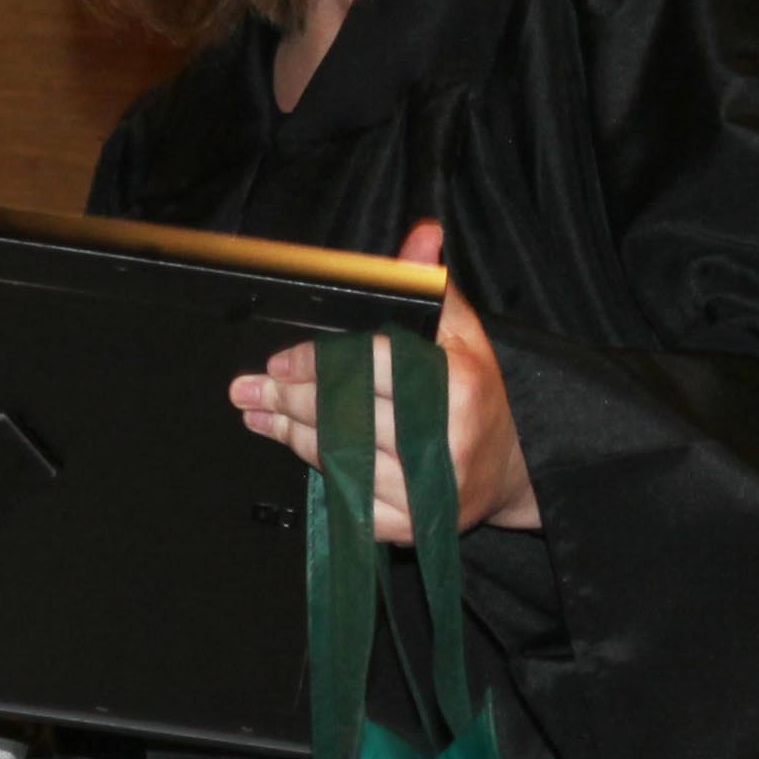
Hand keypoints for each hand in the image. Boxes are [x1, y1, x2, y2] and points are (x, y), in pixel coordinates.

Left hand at [231, 221, 539, 541]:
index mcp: (456, 386)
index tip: (279, 361)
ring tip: (257, 411)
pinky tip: (290, 446)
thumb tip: (422, 233)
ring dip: (290, 434)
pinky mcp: (412, 525)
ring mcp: (426, 490)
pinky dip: (316, 472)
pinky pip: (349, 500)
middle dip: (289, 399)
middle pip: (347, 415)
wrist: (511, 467)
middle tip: (247, 387)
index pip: (372, 368)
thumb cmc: (477, 391)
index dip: (319, 364)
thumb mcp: (464, 333)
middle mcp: (443, 441)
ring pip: (340, 458)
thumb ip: (430, 286)